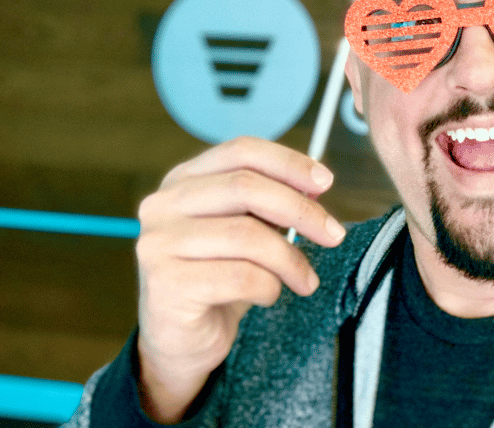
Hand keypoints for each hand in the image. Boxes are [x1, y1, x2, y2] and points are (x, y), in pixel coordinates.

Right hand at [134, 136, 345, 422]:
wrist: (183, 342)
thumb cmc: (220, 278)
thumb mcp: (246, 230)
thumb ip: (271, 202)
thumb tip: (317, 183)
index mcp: (183, 180)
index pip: (242, 151)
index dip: (289, 162)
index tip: (326, 182)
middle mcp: (162, 204)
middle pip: (247, 187)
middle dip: (301, 210)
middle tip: (334, 235)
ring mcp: (158, 243)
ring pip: (247, 235)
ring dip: (290, 259)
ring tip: (306, 280)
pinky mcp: (166, 284)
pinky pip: (241, 276)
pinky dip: (269, 286)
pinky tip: (269, 295)